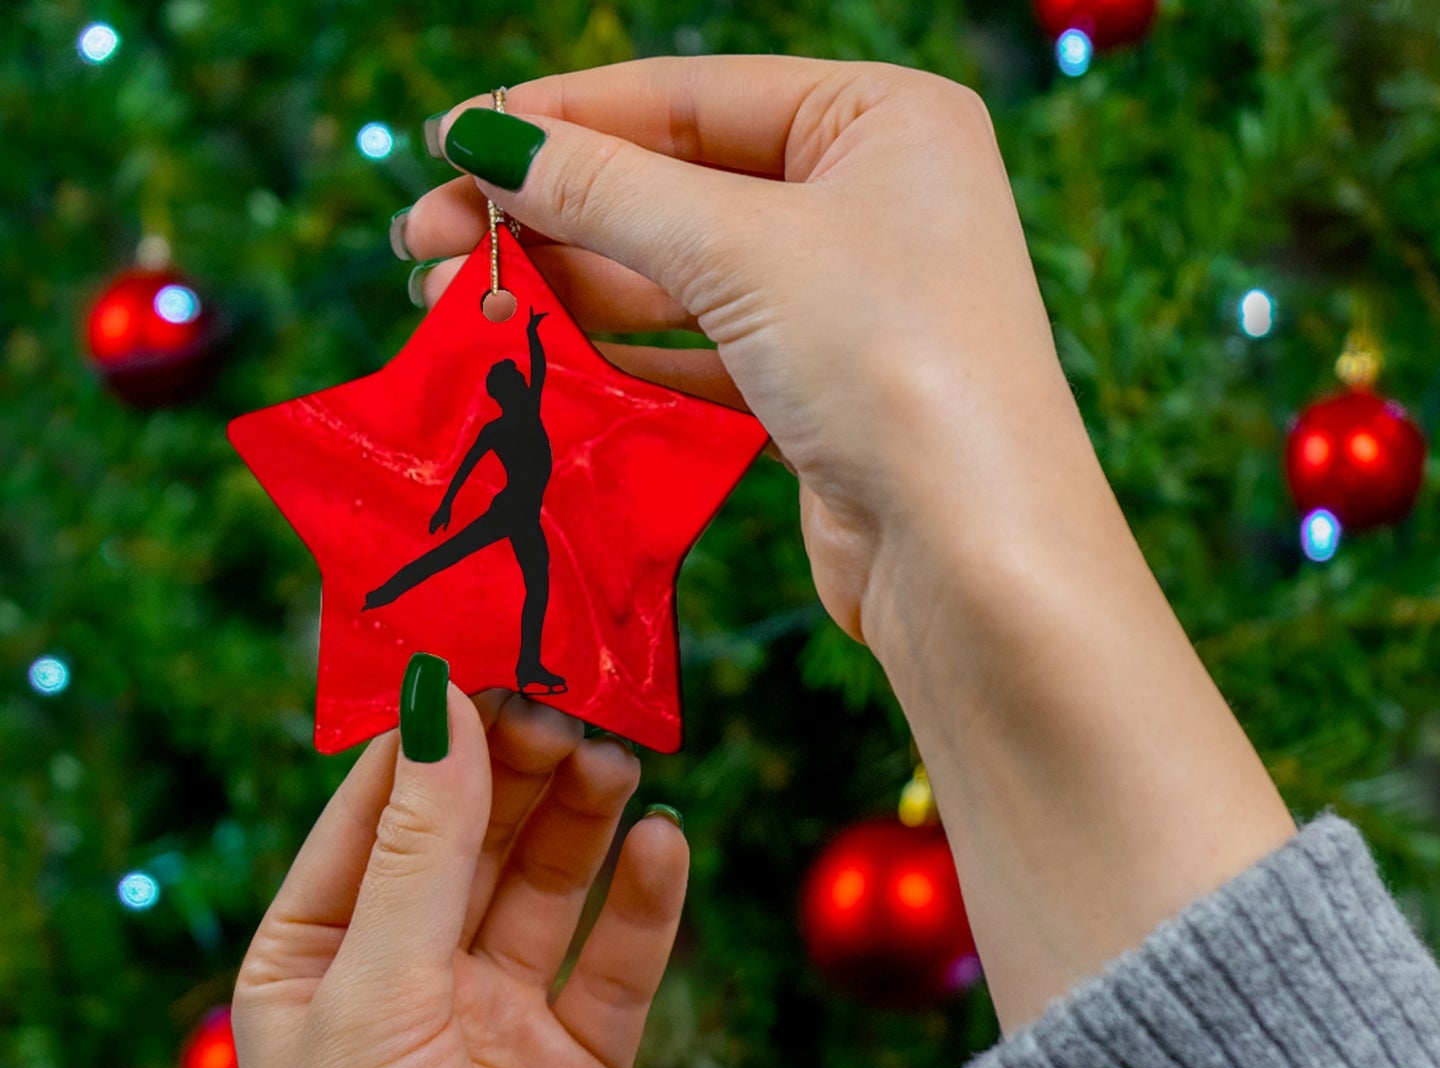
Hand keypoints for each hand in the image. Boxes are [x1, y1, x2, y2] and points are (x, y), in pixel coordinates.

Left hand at [233, 688, 686, 1067]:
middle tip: (575, 695)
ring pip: (549, 885)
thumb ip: (419, 850)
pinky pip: (616, 963)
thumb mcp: (375, 999)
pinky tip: (666, 845)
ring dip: (583, 818)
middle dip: (519, 766)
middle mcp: (407, 979)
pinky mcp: (579, 1067)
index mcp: (317, 958)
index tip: (488, 650)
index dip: (431, 731)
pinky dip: (644, 903)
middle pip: (473, 836)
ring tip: (620, 754)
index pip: (376, 810)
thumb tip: (438, 704)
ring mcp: (497, 1021)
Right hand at [401, 57, 1095, 646]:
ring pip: (679, 276)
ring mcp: (845, 301)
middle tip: (424, 243)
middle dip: (547, 215)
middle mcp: (869, 200)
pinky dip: (622, 355)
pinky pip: (700, 351)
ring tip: (455, 306)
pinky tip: (541, 358)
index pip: (688, 96)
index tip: (449, 143)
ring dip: (568, 290)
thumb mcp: (741, 250)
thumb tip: (484, 141)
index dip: (560, 118)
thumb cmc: (891, 365)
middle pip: (673, 187)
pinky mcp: (819, 391)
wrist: (972, 556)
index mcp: (881, 119)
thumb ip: (606, 190)